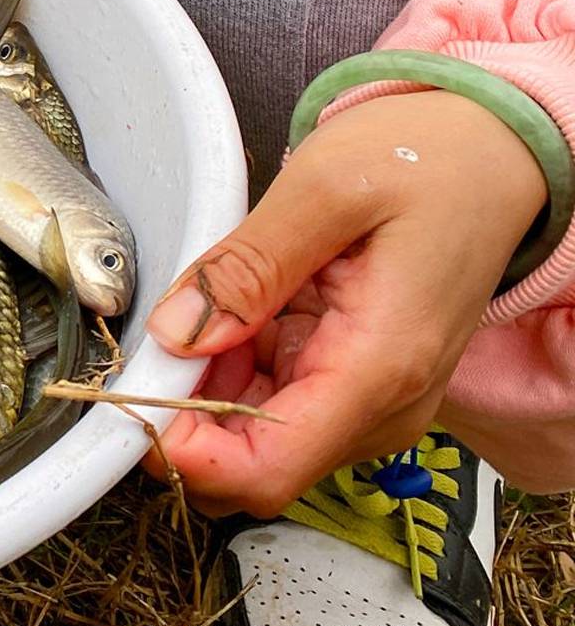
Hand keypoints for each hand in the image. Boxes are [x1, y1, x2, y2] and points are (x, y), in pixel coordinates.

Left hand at [140, 89, 545, 516]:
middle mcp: (379, 405)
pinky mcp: (350, 378)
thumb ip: (245, 267)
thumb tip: (175, 332)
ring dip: (201, 387)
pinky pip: (269, 400)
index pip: (266, 470)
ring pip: (251, 436)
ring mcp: (366, 397)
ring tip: (197, 304)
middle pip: (251, 465)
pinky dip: (228, 367)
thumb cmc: (428, 160)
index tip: (133, 398)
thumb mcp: (326, 188)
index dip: (184, 452)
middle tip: (148, 339)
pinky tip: (226, 310)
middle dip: (182, 416)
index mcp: (378, 368)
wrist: (491, 154)